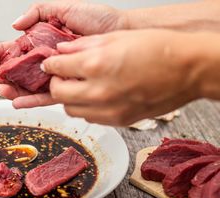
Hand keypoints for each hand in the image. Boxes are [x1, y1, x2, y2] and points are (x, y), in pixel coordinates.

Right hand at [0, 0, 126, 107]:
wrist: (123, 34)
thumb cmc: (98, 20)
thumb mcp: (64, 8)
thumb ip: (38, 11)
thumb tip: (15, 25)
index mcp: (45, 41)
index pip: (18, 48)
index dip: (2, 51)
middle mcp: (49, 59)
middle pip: (20, 70)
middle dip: (2, 74)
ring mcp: (57, 73)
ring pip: (29, 85)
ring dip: (12, 89)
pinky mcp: (68, 85)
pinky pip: (47, 95)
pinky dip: (31, 100)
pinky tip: (18, 102)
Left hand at [43, 30, 201, 125]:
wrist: (188, 70)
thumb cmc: (158, 49)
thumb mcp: (116, 37)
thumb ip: (84, 45)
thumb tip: (63, 50)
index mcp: (96, 65)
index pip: (57, 68)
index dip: (50, 65)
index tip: (49, 65)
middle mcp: (99, 91)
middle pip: (58, 93)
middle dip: (54, 83)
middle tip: (61, 77)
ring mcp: (108, 110)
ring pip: (71, 110)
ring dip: (69, 98)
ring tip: (78, 86)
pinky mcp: (118, 121)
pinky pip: (89, 118)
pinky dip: (85, 108)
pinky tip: (94, 96)